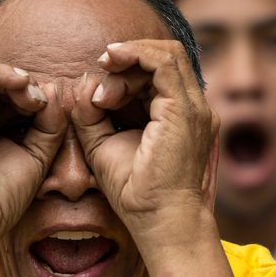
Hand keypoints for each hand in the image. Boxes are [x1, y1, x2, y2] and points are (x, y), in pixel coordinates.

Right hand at [0, 57, 66, 253]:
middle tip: (45, 102)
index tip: (52, 109)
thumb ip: (48, 124)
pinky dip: (0, 74)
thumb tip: (55, 91)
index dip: (32, 92)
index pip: (5, 92)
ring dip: (15, 78)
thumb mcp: (36, 155)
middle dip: (25, 84)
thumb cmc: (0, 198)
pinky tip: (23, 87)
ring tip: (34, 97)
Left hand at [71, 40, 219, 247]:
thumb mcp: (103, 144)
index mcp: (180, 116)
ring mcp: (194, 107)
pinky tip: (111, 64)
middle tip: (100, 72)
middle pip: (165, 58)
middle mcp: (194, 108)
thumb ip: (91, 114)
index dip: (128, 67)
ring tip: (104, 76)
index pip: (160, 72)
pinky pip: (164, 63)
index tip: (98, 86)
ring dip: (129, 58)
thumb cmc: (135, 192)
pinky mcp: (184, 110)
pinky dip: (136, 56)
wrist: (158, 220)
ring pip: (166, 55)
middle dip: (129, 59)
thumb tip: (81, 85)